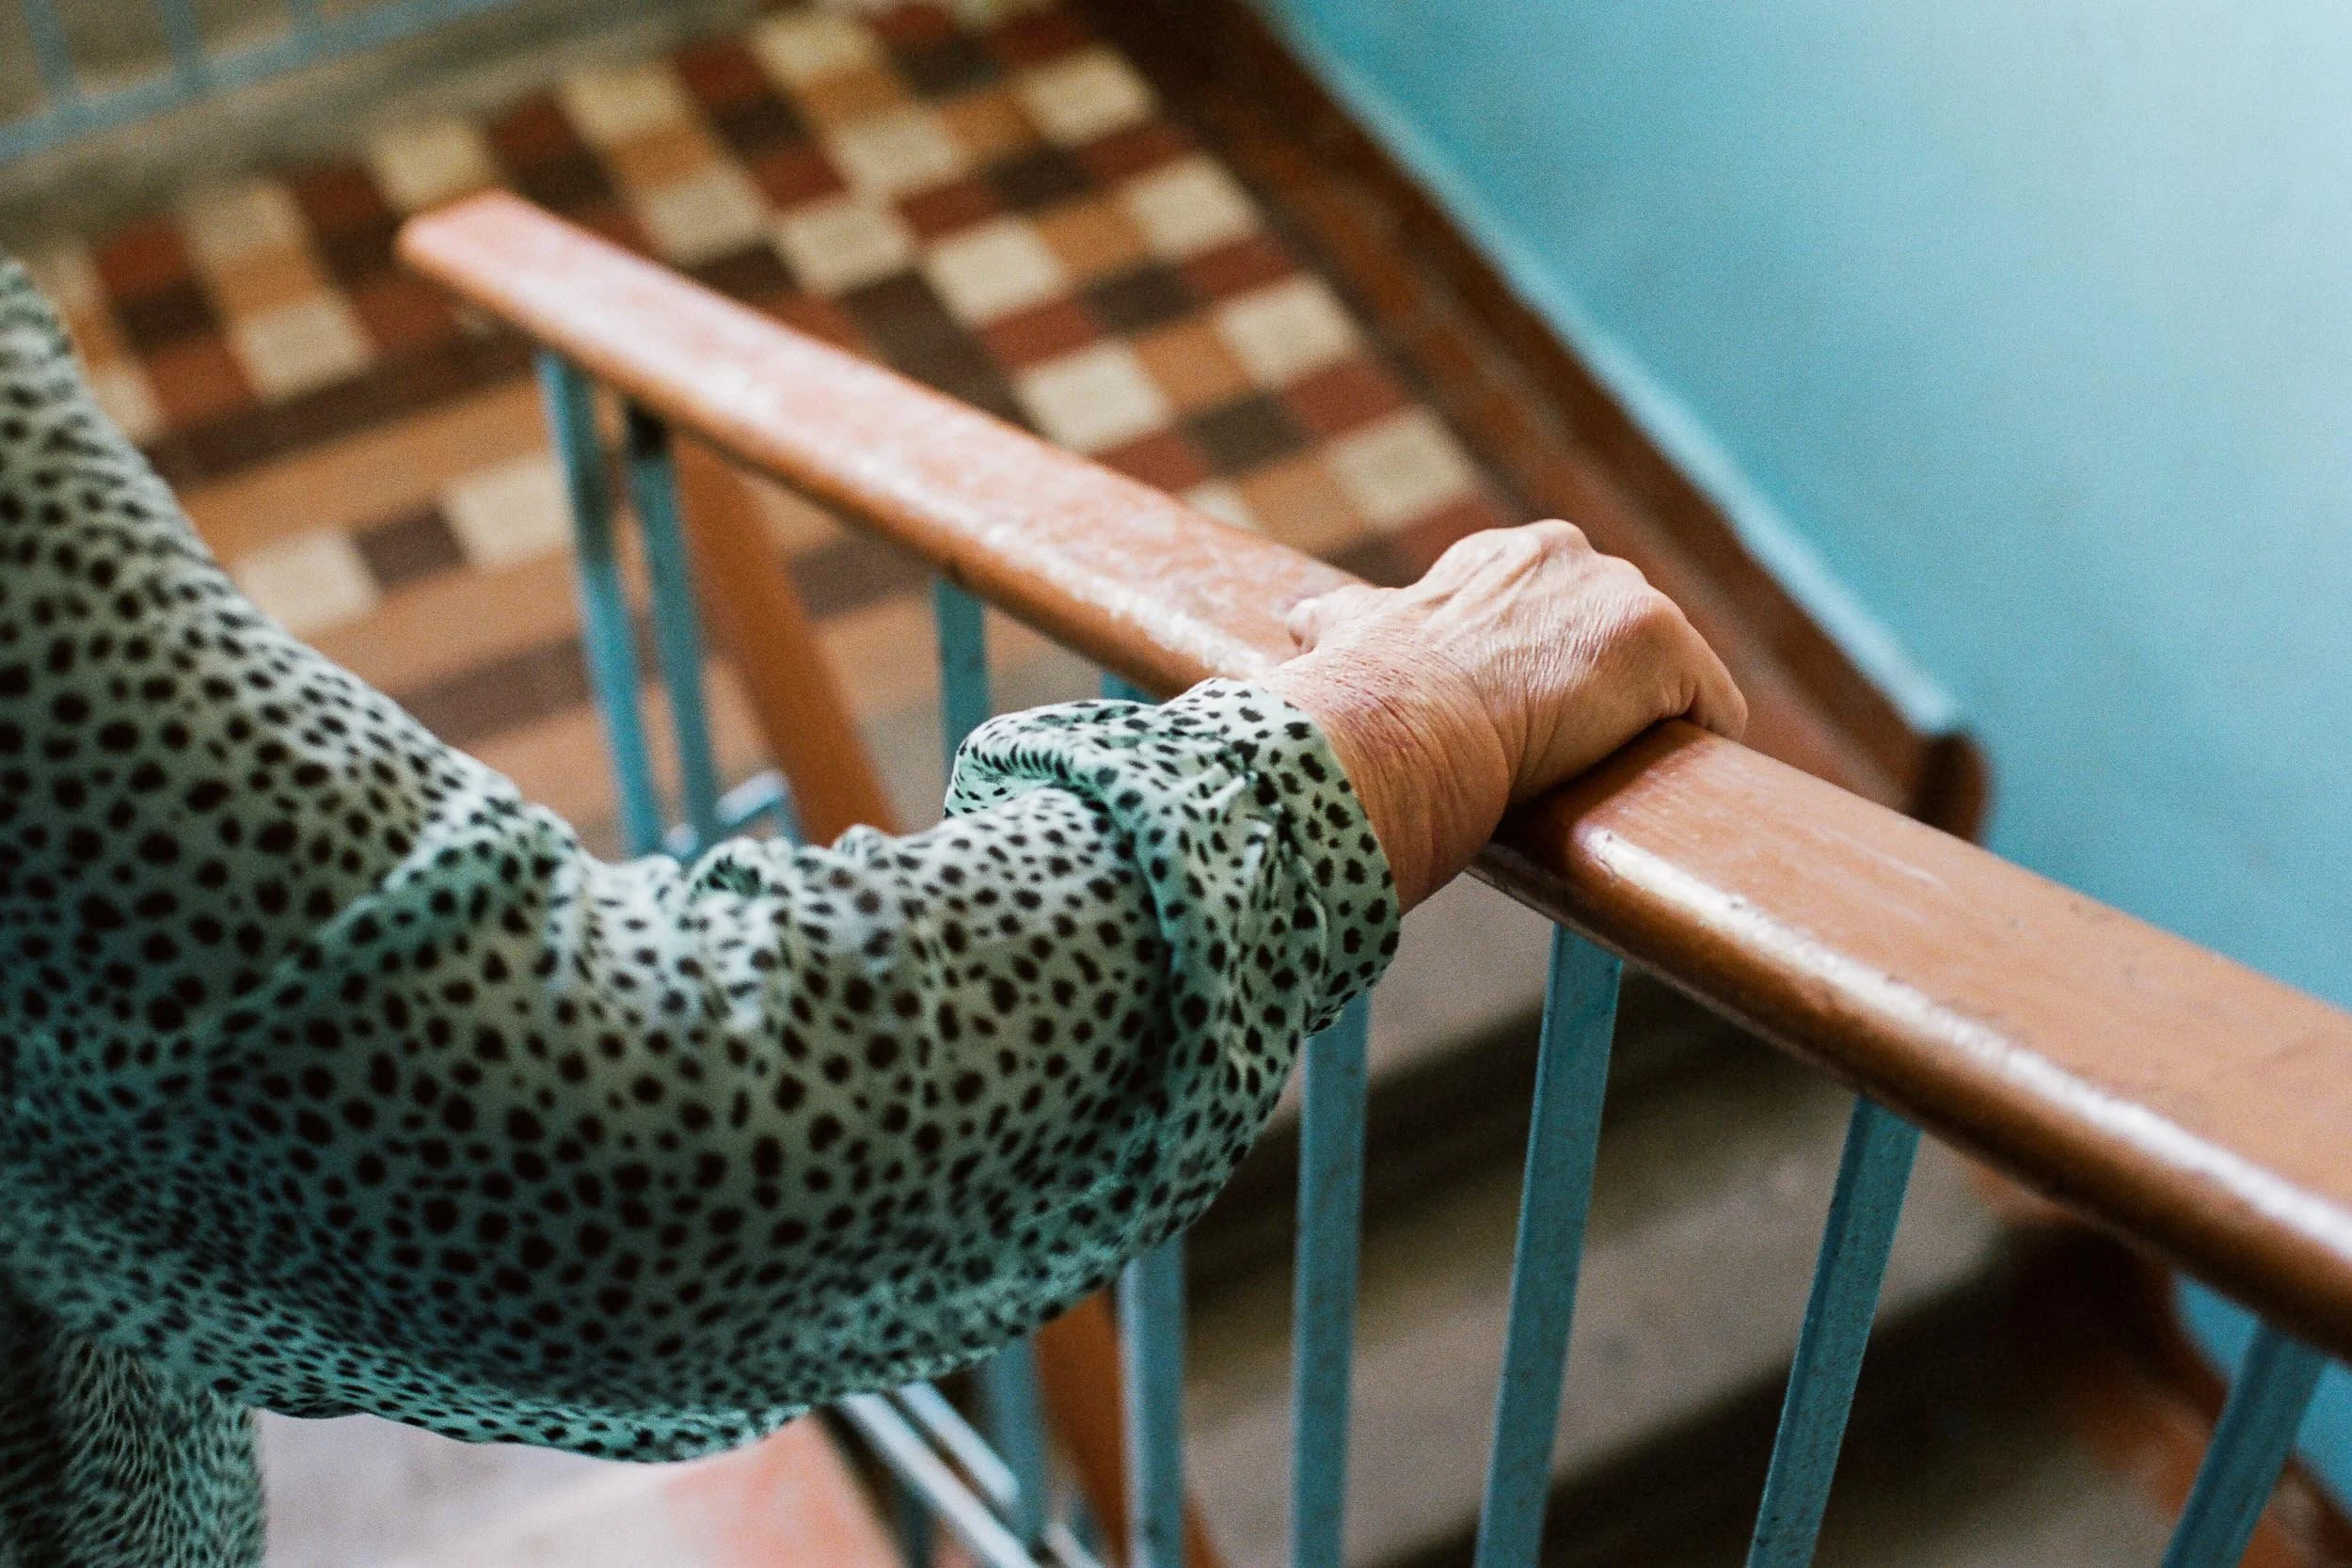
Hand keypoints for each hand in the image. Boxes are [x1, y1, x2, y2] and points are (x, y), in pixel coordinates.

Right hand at [1261, 521, 1744, 909]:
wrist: (1401, 720)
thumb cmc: (1369, 689)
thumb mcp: (1351, 634)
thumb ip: (1342, 619)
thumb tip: (1293, 615)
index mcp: (1504, 556)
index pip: (1558, 612)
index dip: (1549, 674)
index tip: (1528, 721)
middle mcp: (1570, 554)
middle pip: (1619, 641)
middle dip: (1601, 696)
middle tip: (1559, 759)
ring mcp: (1623, 595)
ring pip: (1668, 675)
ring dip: (1646, 724)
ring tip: (1609, 779)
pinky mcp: (1667, 644)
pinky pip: (1713, 710)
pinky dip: (1696, 748)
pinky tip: (1653, 784)